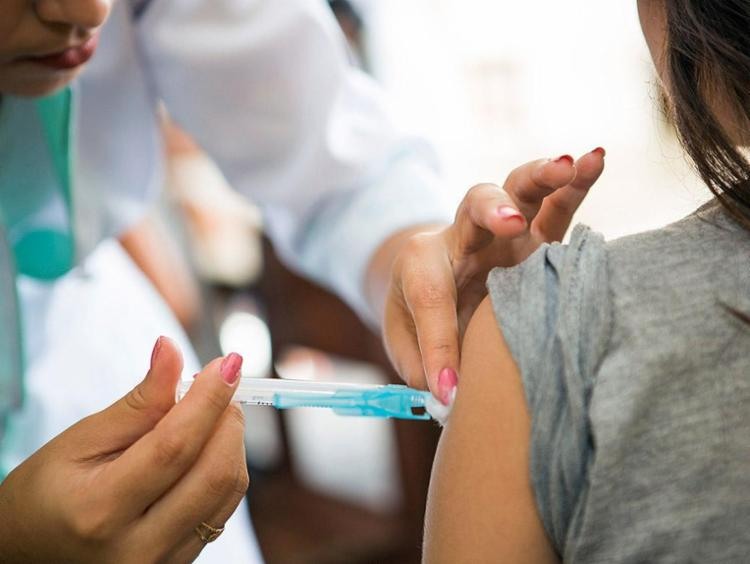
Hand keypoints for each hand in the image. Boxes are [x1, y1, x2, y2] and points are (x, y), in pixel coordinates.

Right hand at [0, 337, 248, 562]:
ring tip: (204, 415)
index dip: (208, 399)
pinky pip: (224, 507)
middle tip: (215, 386)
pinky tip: (203, 447)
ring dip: (230, 440)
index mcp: (100, 511)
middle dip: (227, 417)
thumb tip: (171, 349)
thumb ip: (137, 401)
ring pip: (230, 489)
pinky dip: (224, 465)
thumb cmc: (48, 492)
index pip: (175, 447)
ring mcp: (163, 563)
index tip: (229, 363)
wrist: (33, 552)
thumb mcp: (80, 440)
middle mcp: (138, 547)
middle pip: (216, 472)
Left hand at [383, 150, 604, 401]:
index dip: (439, 342)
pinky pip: (558, 205)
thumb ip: (422, 364)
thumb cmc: (418, 318)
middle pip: (474, 208)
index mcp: (422, 265)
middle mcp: (465, 239)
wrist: (430, 281)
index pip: (432, 296)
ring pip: (520, 191)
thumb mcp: (406, 345)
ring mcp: (504, 233)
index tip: (446, 386)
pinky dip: (577, 182)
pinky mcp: (537, 236)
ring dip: (543, 179)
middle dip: (493, 212)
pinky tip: (595, 159)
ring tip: (566, 165)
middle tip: (509, 223)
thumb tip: (451, 392)